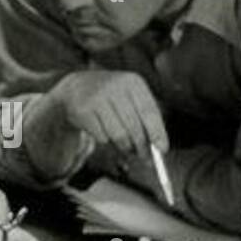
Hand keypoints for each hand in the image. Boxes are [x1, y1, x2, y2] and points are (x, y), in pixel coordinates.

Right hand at [53, 70, 167, 158]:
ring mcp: (97, 97)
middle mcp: (115, 86)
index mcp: (132, 81)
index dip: (157, 132)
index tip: (163, 149)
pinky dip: (106, 141)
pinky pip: (102, 137)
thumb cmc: (112, 97)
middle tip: (145, 158)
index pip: (149, 111)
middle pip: (134, 126)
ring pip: (118, 135)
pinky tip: (104, 132)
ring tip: (125, 146)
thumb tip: (159, 148)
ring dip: (124, 146)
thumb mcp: (130, 98)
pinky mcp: (83, 110)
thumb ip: (145, 119)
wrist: (76, 88)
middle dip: (142, 146)